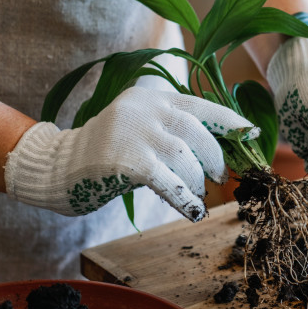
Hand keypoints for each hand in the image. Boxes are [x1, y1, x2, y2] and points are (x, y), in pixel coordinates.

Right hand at [4, 87, 257, 220]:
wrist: (58, 167)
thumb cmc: (105, 154)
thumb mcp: (138, 131)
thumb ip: (169, 133)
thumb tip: (214, 155)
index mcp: (150, 97)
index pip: (199, 105)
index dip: (228, 119)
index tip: (250, 132)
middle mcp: (144, 108)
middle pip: (195, 129)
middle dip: (215, 156)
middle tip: (220, 177)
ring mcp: (133, 131)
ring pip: (184, 155)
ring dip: (197, 180)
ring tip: (197, 195)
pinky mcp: (125, 160)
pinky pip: (167, 180)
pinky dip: (185, 197)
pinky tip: (192, 211)